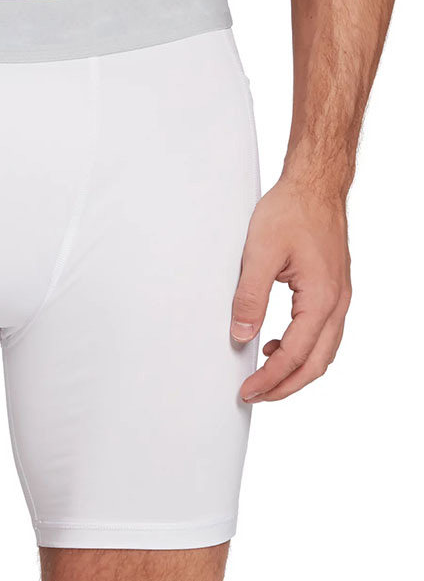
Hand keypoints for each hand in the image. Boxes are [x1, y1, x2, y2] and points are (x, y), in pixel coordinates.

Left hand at [231, 176, 351, 402]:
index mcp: (321, 297)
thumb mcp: (260, 253)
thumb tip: (241, 333)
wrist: (314, 186)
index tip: (247, 390)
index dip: (270, 378)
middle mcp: (337, 302)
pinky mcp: (332, 291)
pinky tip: (276, 344)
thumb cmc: (291, 211)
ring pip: (323, 351)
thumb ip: (249, 297)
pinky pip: (322, 333)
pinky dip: (301, 349)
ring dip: (295, 371)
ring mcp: (338, 298)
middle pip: (316, 363)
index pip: (295, 354)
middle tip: (255, 395)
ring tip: (264, 378)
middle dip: (285, 386)